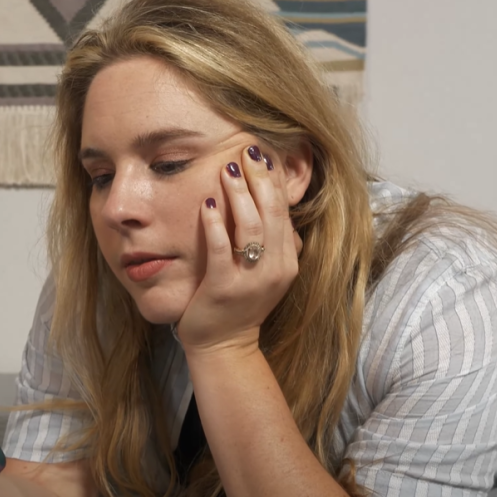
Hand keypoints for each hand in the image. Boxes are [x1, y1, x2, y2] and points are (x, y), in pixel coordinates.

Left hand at [175, 144, 302, 355]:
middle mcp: (275, 270)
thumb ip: (276, 244)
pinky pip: (221, 249)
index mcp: (287, 262)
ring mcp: (251, 280)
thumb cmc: (240, 305)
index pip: (284, 212)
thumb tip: (282, 208)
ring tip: (228, 168)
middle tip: (247, 149)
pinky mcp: (223, 288)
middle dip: (260, 178)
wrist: (224, 347)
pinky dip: (215, 224)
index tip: (262, 153)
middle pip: (272, 213)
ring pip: (251, 227)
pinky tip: (208, 203)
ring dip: (239, 194)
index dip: (274, 180)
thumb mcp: (267, 274)